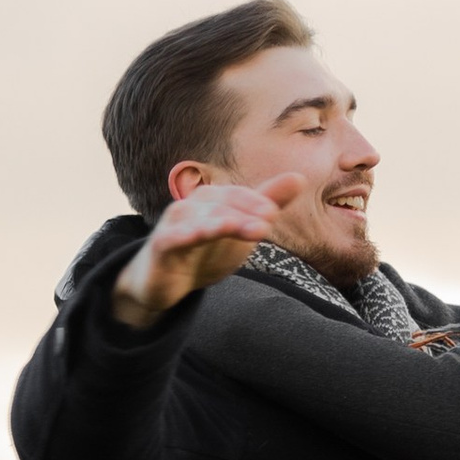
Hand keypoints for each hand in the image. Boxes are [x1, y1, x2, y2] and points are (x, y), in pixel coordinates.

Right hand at [109, 174, 306, 327]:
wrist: (167, 281)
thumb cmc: (207, 250)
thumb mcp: (242, 228)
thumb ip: (267, 203)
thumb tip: (299, 177)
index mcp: (213, 199)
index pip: (236, 196)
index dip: (254, 202)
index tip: (273, 213)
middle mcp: (192, 205)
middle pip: (219, 206)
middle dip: (242, 214)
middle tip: (264, 224)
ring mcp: (175, 225)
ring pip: (197, 220)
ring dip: (217, 224)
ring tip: (235, 228)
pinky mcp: (161, 246)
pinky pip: (172, 238)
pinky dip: (183, 236)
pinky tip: (194, 238)